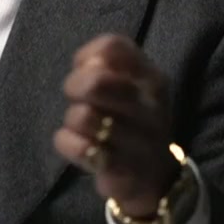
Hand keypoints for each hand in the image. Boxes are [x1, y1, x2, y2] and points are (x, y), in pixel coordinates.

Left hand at [52, 34, 178, 218]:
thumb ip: (104, 64)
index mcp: (152, 78)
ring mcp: (140, 140)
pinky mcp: (123, 169)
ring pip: (83, 117)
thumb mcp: (129, 85)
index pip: (112, 47)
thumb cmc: (132, 120)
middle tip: (78, 100)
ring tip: (85, 128)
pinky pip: (79, 148)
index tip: (88, 72)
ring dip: (72, 121)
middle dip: (74, 87)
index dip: (88, 57)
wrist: (155, 177)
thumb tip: (86, 63)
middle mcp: (151, 106)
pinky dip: (69, 144)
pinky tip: (83, 147)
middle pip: (96, 81)